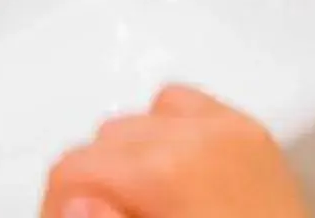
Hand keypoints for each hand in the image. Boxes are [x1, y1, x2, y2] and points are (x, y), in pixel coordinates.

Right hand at [42, 87, 310, 217]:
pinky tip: (178, 181)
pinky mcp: (252, 133)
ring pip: (140, 119)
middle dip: (98, 184)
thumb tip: (71, 203)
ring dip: (133, 160)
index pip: (72, 166)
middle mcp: (204, 135)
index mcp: (171, 171)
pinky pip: (185, 107)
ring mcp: (233, 129)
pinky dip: (171, 136)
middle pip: (103, 139)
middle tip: (114, 217)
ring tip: (147, 206)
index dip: (61, 204)